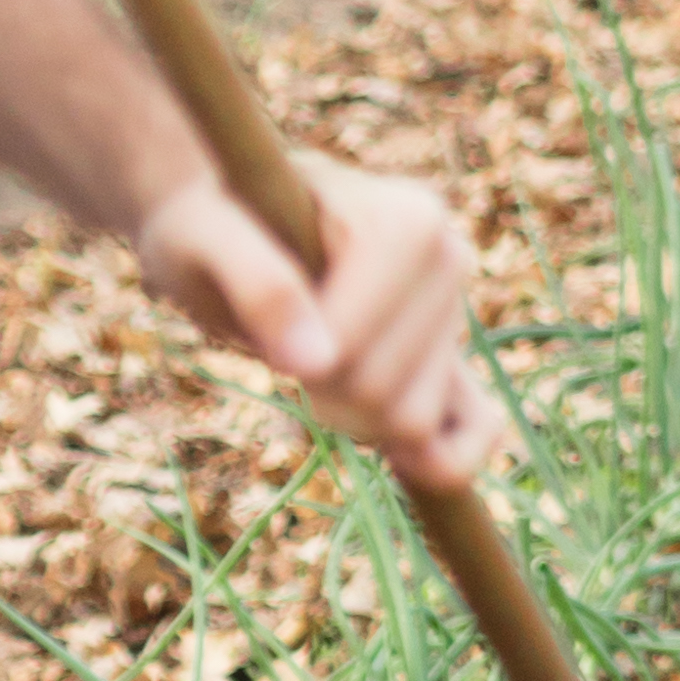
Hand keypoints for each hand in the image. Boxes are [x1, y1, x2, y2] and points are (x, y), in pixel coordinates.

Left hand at [144, 147, 507, 497]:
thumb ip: (256, 283)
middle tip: (283, 343)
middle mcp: (450, 258)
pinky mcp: (452, 356)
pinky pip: (479, 429)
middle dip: (321, 390)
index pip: (357, 347)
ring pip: (415, 422)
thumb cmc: (210, 220)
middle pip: (388, 393)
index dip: (298, 357)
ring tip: (315, 359)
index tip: (265, 320)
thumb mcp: (201, 234)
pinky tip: (397, 460)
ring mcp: (456, 311)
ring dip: (348, 415)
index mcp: (409, 219)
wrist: (230, 222)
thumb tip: (317, 364)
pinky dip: (442, 461)